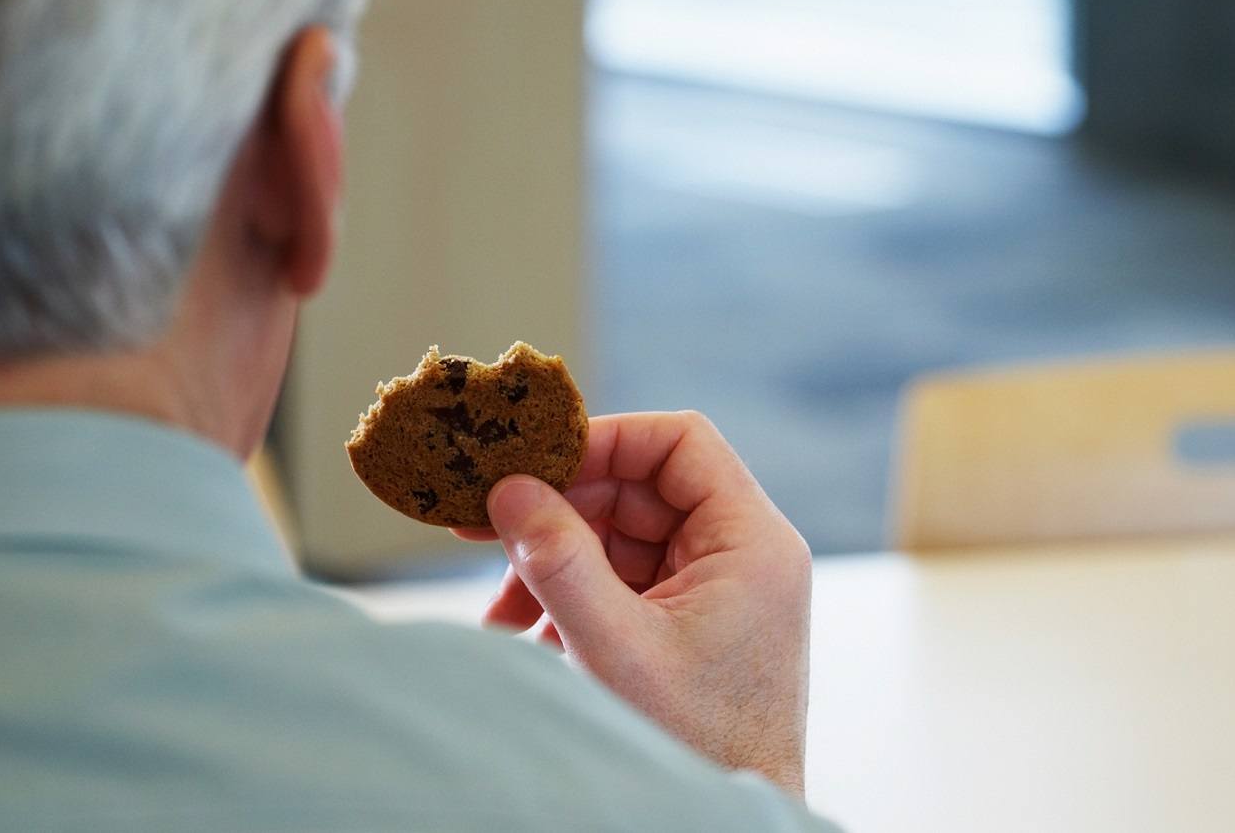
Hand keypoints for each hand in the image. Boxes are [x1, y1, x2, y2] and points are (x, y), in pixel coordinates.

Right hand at [451, 411, 812, 794]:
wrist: (721, 824)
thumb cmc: (695, 744)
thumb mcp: (614, 646)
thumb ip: (560, 561)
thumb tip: (511, 490)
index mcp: (752, 542)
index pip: (679, 441)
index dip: (602, 440)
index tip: (531, 462)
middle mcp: (743, 555)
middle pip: (639, 490)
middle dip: (559, 513)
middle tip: (482, 532)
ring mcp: (718, 590)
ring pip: (623, 539)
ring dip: (555, 564)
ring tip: (502, 613)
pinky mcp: (693, 624)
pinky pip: (626, 583)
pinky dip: (574, 600)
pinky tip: (532, 639)